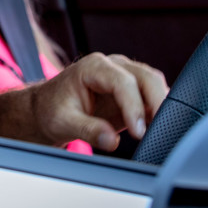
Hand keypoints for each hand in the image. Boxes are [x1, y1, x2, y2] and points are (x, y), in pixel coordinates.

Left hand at [32, 53, 167, 150]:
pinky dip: (158, 110)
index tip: (138, 131)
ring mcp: (124, 75)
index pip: (123, 82)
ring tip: (158, 131)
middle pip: (146, 78)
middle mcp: (112, 66)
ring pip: (154, 84)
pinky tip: (156, 128)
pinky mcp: (132, 91)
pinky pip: (152, 96)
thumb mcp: (63, 122)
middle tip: (156, 132)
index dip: (134, 107)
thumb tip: (111, 140)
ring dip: (160, 106)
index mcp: (93, 67)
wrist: (48, 107)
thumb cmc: (52, 109)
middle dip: (156, 103)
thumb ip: (87, 130)